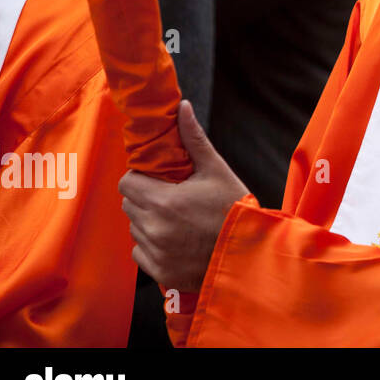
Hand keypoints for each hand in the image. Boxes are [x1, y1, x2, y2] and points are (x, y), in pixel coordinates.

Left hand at [119, 101, 248, 293]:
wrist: (251, 252)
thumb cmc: (235, 207)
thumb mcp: (216, 170)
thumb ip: (193, 139)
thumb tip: (182, 107)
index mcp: (164, 201)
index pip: (127, 183)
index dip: (141, 178)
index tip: (159, 180)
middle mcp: (154, 228)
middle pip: (129, 206)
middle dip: (146, 199)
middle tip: (173, 199)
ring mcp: (156, 253)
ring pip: (136, 229)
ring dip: (150, 222)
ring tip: (178, 221)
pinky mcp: (160, 271)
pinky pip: (141, 253)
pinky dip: (153, 246)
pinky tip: (177, 240)